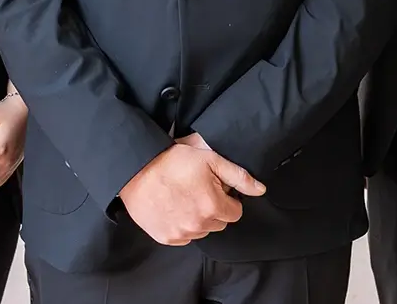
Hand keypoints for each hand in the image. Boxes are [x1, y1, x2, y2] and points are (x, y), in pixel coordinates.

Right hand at [118, 141, 265, 245]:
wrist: (136, 170)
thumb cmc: (172, 161)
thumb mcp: (210, 159)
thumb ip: (239, 176)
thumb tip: (260, 190)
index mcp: (213, 206)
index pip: (235, 212)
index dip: (227, 198)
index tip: (215, 188)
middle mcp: (199, 224)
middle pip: (219, 222)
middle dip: (214, 208)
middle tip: (198, 190)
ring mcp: (181, 233)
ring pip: (202, 230)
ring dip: (198, 217)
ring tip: (184, 196)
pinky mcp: (166, 237)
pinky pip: (184, 236)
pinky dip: (182, 225)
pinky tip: (173, 207)